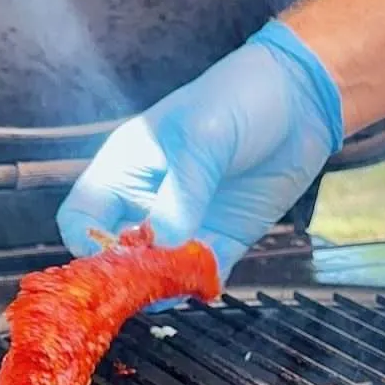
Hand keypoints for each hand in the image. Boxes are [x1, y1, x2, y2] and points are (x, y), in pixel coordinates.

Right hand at [56, 21, 343, 304]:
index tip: (113, 259)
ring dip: (164, 286)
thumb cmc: (240, 98)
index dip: (87, 243)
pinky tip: (208, 282)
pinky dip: (201, 286)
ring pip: (158, 273)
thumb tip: (160, 245)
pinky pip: (202, 275)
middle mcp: (149, 200)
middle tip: (146, 285)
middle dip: (125, 275)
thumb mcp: (203, 138)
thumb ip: (180, 193)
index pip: (82, 217)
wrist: (303, 98)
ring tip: (180, 283)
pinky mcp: (224, 236)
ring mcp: (187, 222)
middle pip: (117, 254)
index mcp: (126, 166)